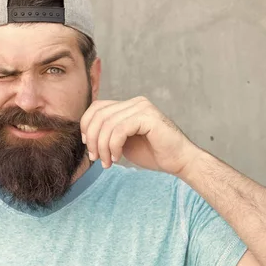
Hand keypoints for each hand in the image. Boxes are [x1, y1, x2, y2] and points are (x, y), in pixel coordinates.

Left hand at [80, 96, 199, 174]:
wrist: (179, 161)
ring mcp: (142, 107)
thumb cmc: (154, 153)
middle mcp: (135, 102)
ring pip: (107, 124)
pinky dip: (114, 146)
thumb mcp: (124, 141)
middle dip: (92, 140)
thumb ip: (109, 133)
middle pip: (99, 115)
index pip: (97, 108)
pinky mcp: (148, 117)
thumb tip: (85, 135)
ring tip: (108, 162)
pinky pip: (119, 130)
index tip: (89, 147)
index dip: (86, 126)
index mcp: (128, 106)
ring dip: (103, 147)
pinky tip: (117, 158)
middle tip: (96, 158)